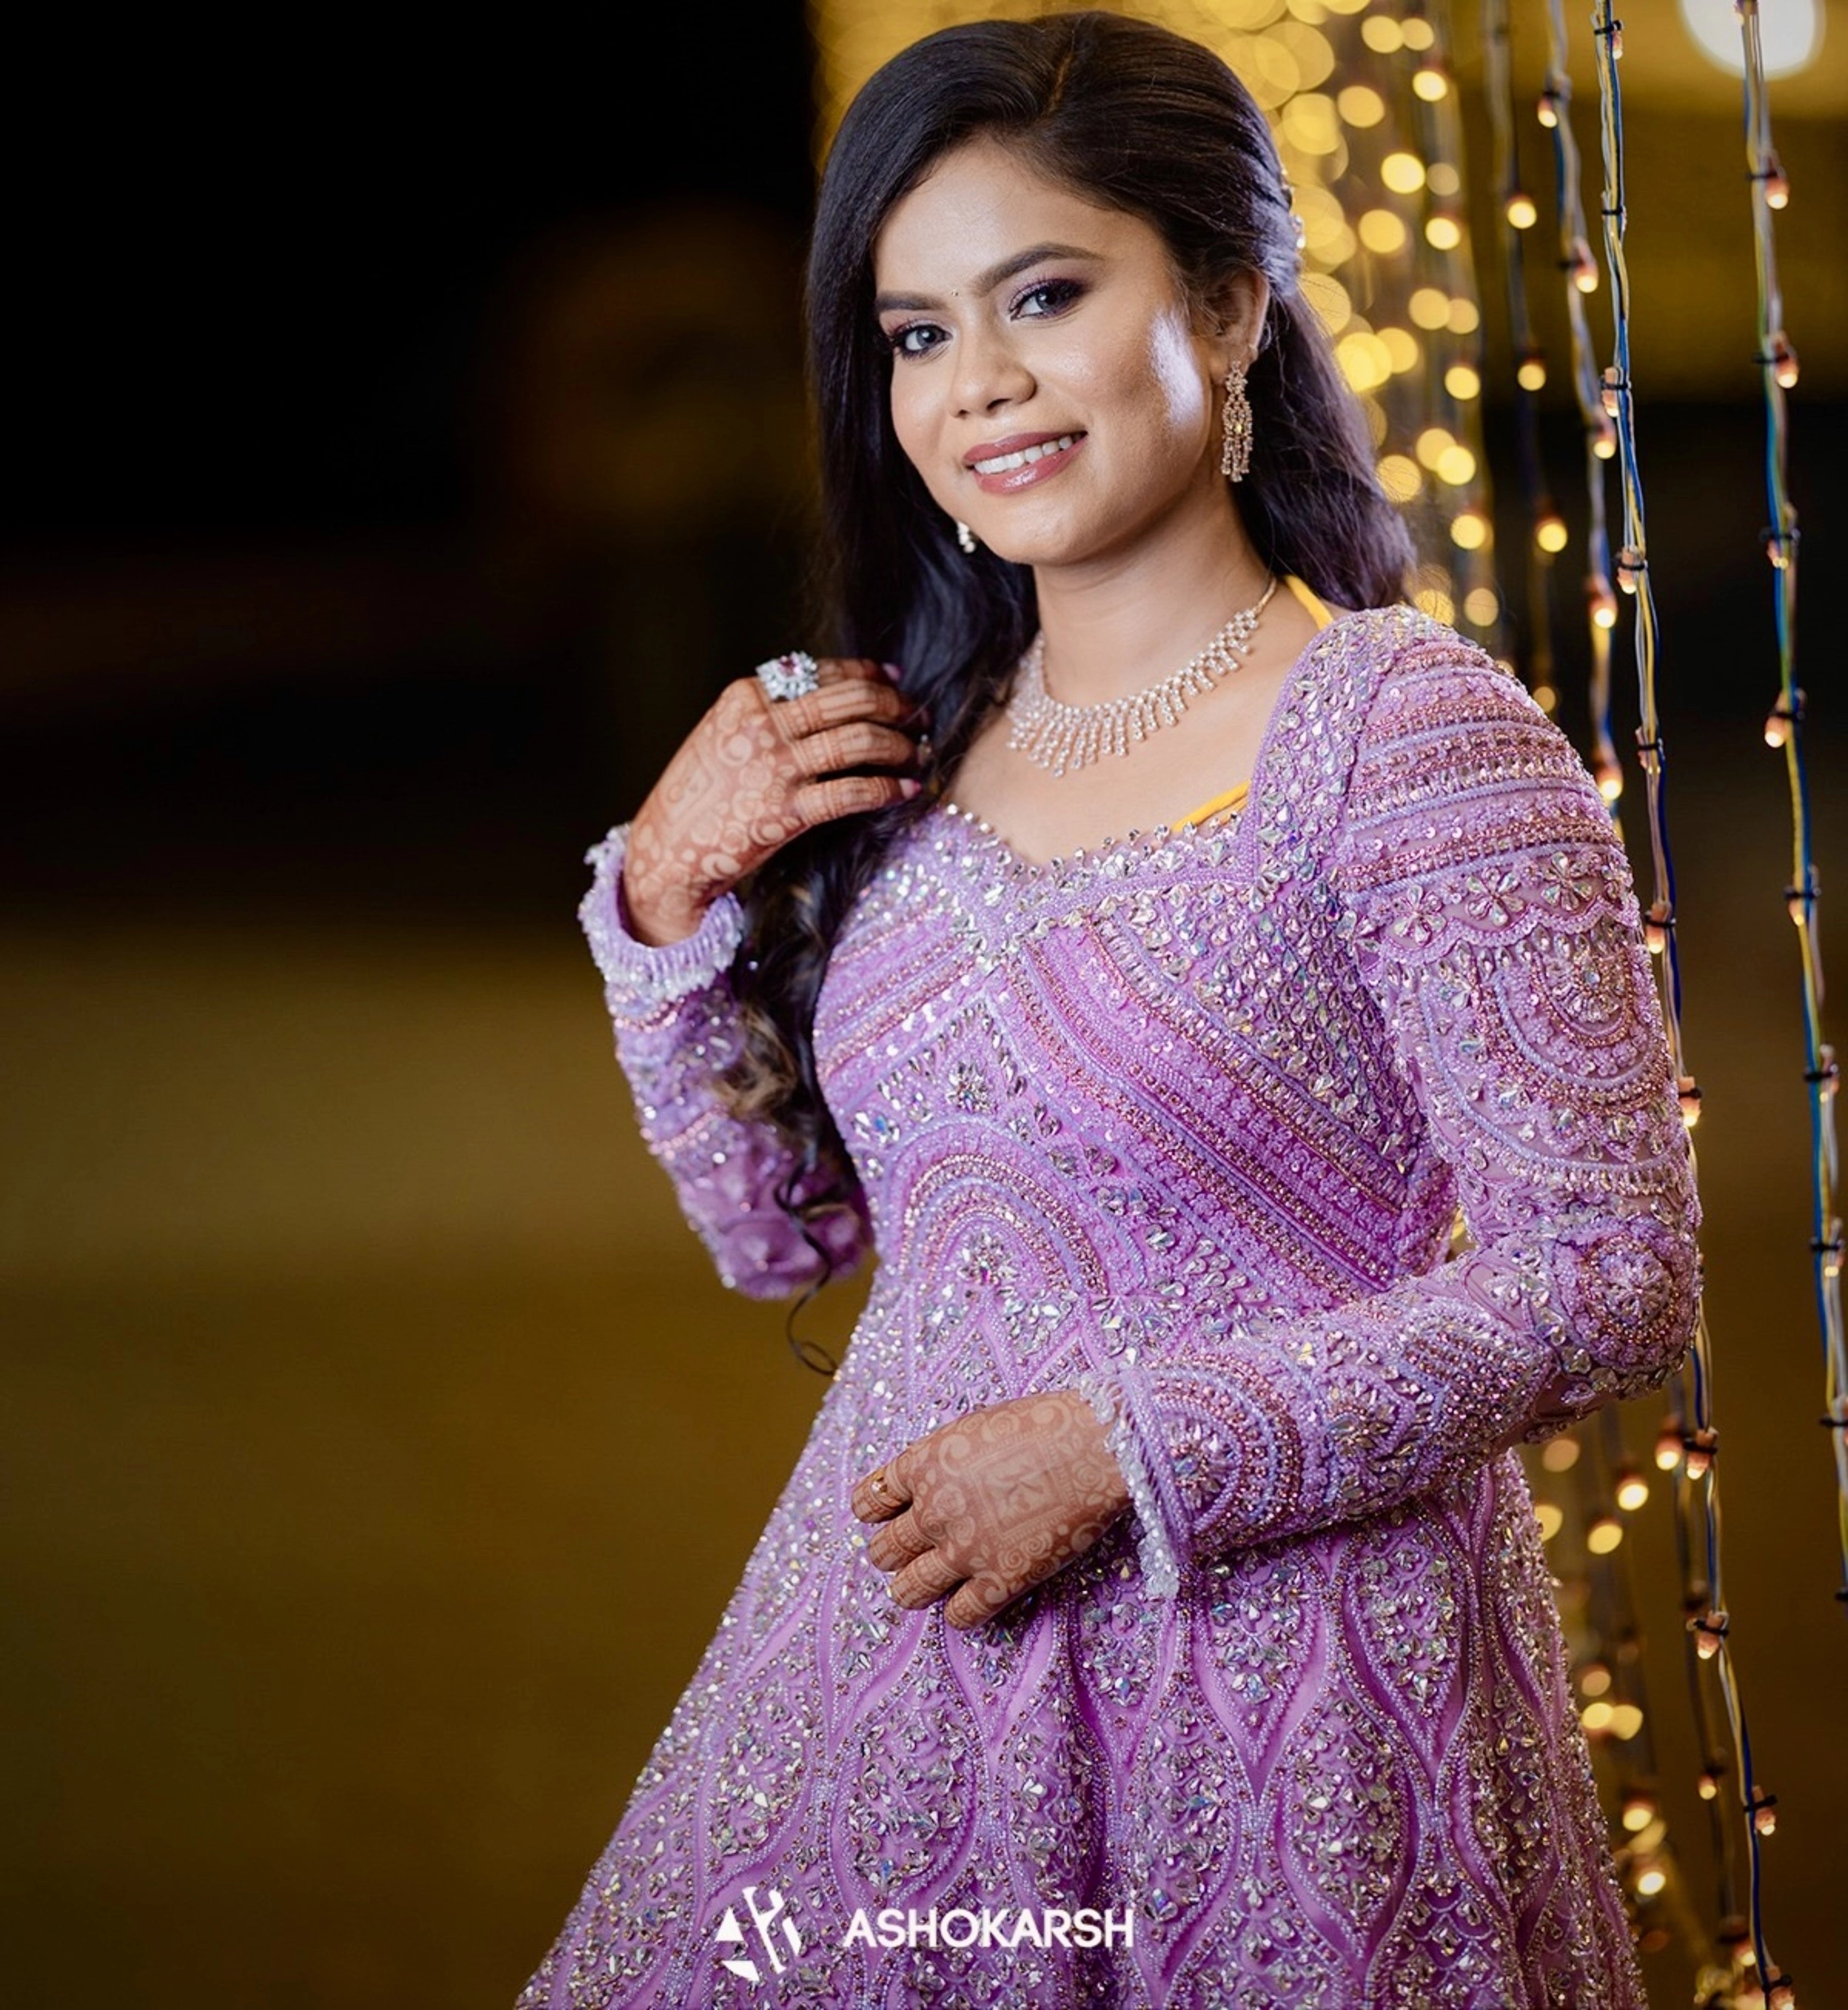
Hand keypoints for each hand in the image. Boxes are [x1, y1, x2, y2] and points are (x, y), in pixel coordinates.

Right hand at [622, 657, 928, 944]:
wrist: (667, 848)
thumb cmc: (699, 793)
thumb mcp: (724, 734)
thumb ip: (769, 712)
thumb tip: (831, 695)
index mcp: (746, 697)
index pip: (822, 672)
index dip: (867, 674)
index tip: (895, 682)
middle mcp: (762, 724)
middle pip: (850, 700)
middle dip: (895, 706)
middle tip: (918, 716)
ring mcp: (775, 767)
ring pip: (859, 741)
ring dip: (899, 746)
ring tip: (919, 753)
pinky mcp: (786, 811)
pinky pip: (853, 792)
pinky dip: (888, 789)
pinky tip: (906, 791)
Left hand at [849, 1389, 1131, 1630]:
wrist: (1095, 1446)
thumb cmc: (1043, 1425)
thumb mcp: (974, 1428)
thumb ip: (943, 1460)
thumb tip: (926, 1485)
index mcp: (923, 1464)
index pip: (870, 1500)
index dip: (876, 1513)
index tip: (887, 1517)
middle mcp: (934, 1510)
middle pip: (883, 1550)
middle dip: (891, 1553)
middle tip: (904, 1555)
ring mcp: (965, 1549)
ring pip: (908, 1591)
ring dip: (910, 1590)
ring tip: (920, 1586)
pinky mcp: (1001, 1580)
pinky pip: (959, 1616)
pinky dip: (958, 1612)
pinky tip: (970, 1601)